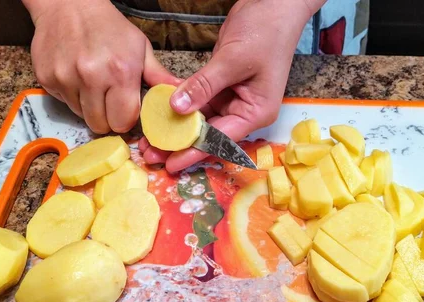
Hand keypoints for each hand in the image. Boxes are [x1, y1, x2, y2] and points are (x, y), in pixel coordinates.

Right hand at [24, 0, 180, 133]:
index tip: (126, 109)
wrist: (68, 4)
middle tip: (109, 100)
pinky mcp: (47, 80)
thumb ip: (158, 76)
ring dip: (89, 107)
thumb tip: (180, 95)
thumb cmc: (109, 27)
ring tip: (93, 84)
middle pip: (101, 125)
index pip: (123, 121)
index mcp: (121, 72)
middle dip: (108, 118)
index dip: (126, 119)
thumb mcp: (140, 48)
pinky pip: (64, 103)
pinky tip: (77, 77)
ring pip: (81, 116)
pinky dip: (72, 96)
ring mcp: (66, 79)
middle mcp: (92, 77)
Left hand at [139, 0, 322, 171]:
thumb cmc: (265, 31)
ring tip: (150, 138)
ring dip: (177, 128)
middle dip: (180, 144)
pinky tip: (160, 113)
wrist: (273, 4)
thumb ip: (204, 85)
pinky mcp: (222, 86)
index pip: (221, 139)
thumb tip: (177, 108)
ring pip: (201, 120)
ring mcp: (233, 99)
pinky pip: (198, 102)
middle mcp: (245, 111)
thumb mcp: (232, 60)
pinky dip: (181, 107)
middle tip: (151, 153)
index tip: (171, 164)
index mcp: (256, 112)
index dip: (194, 152)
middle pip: (209, 135)